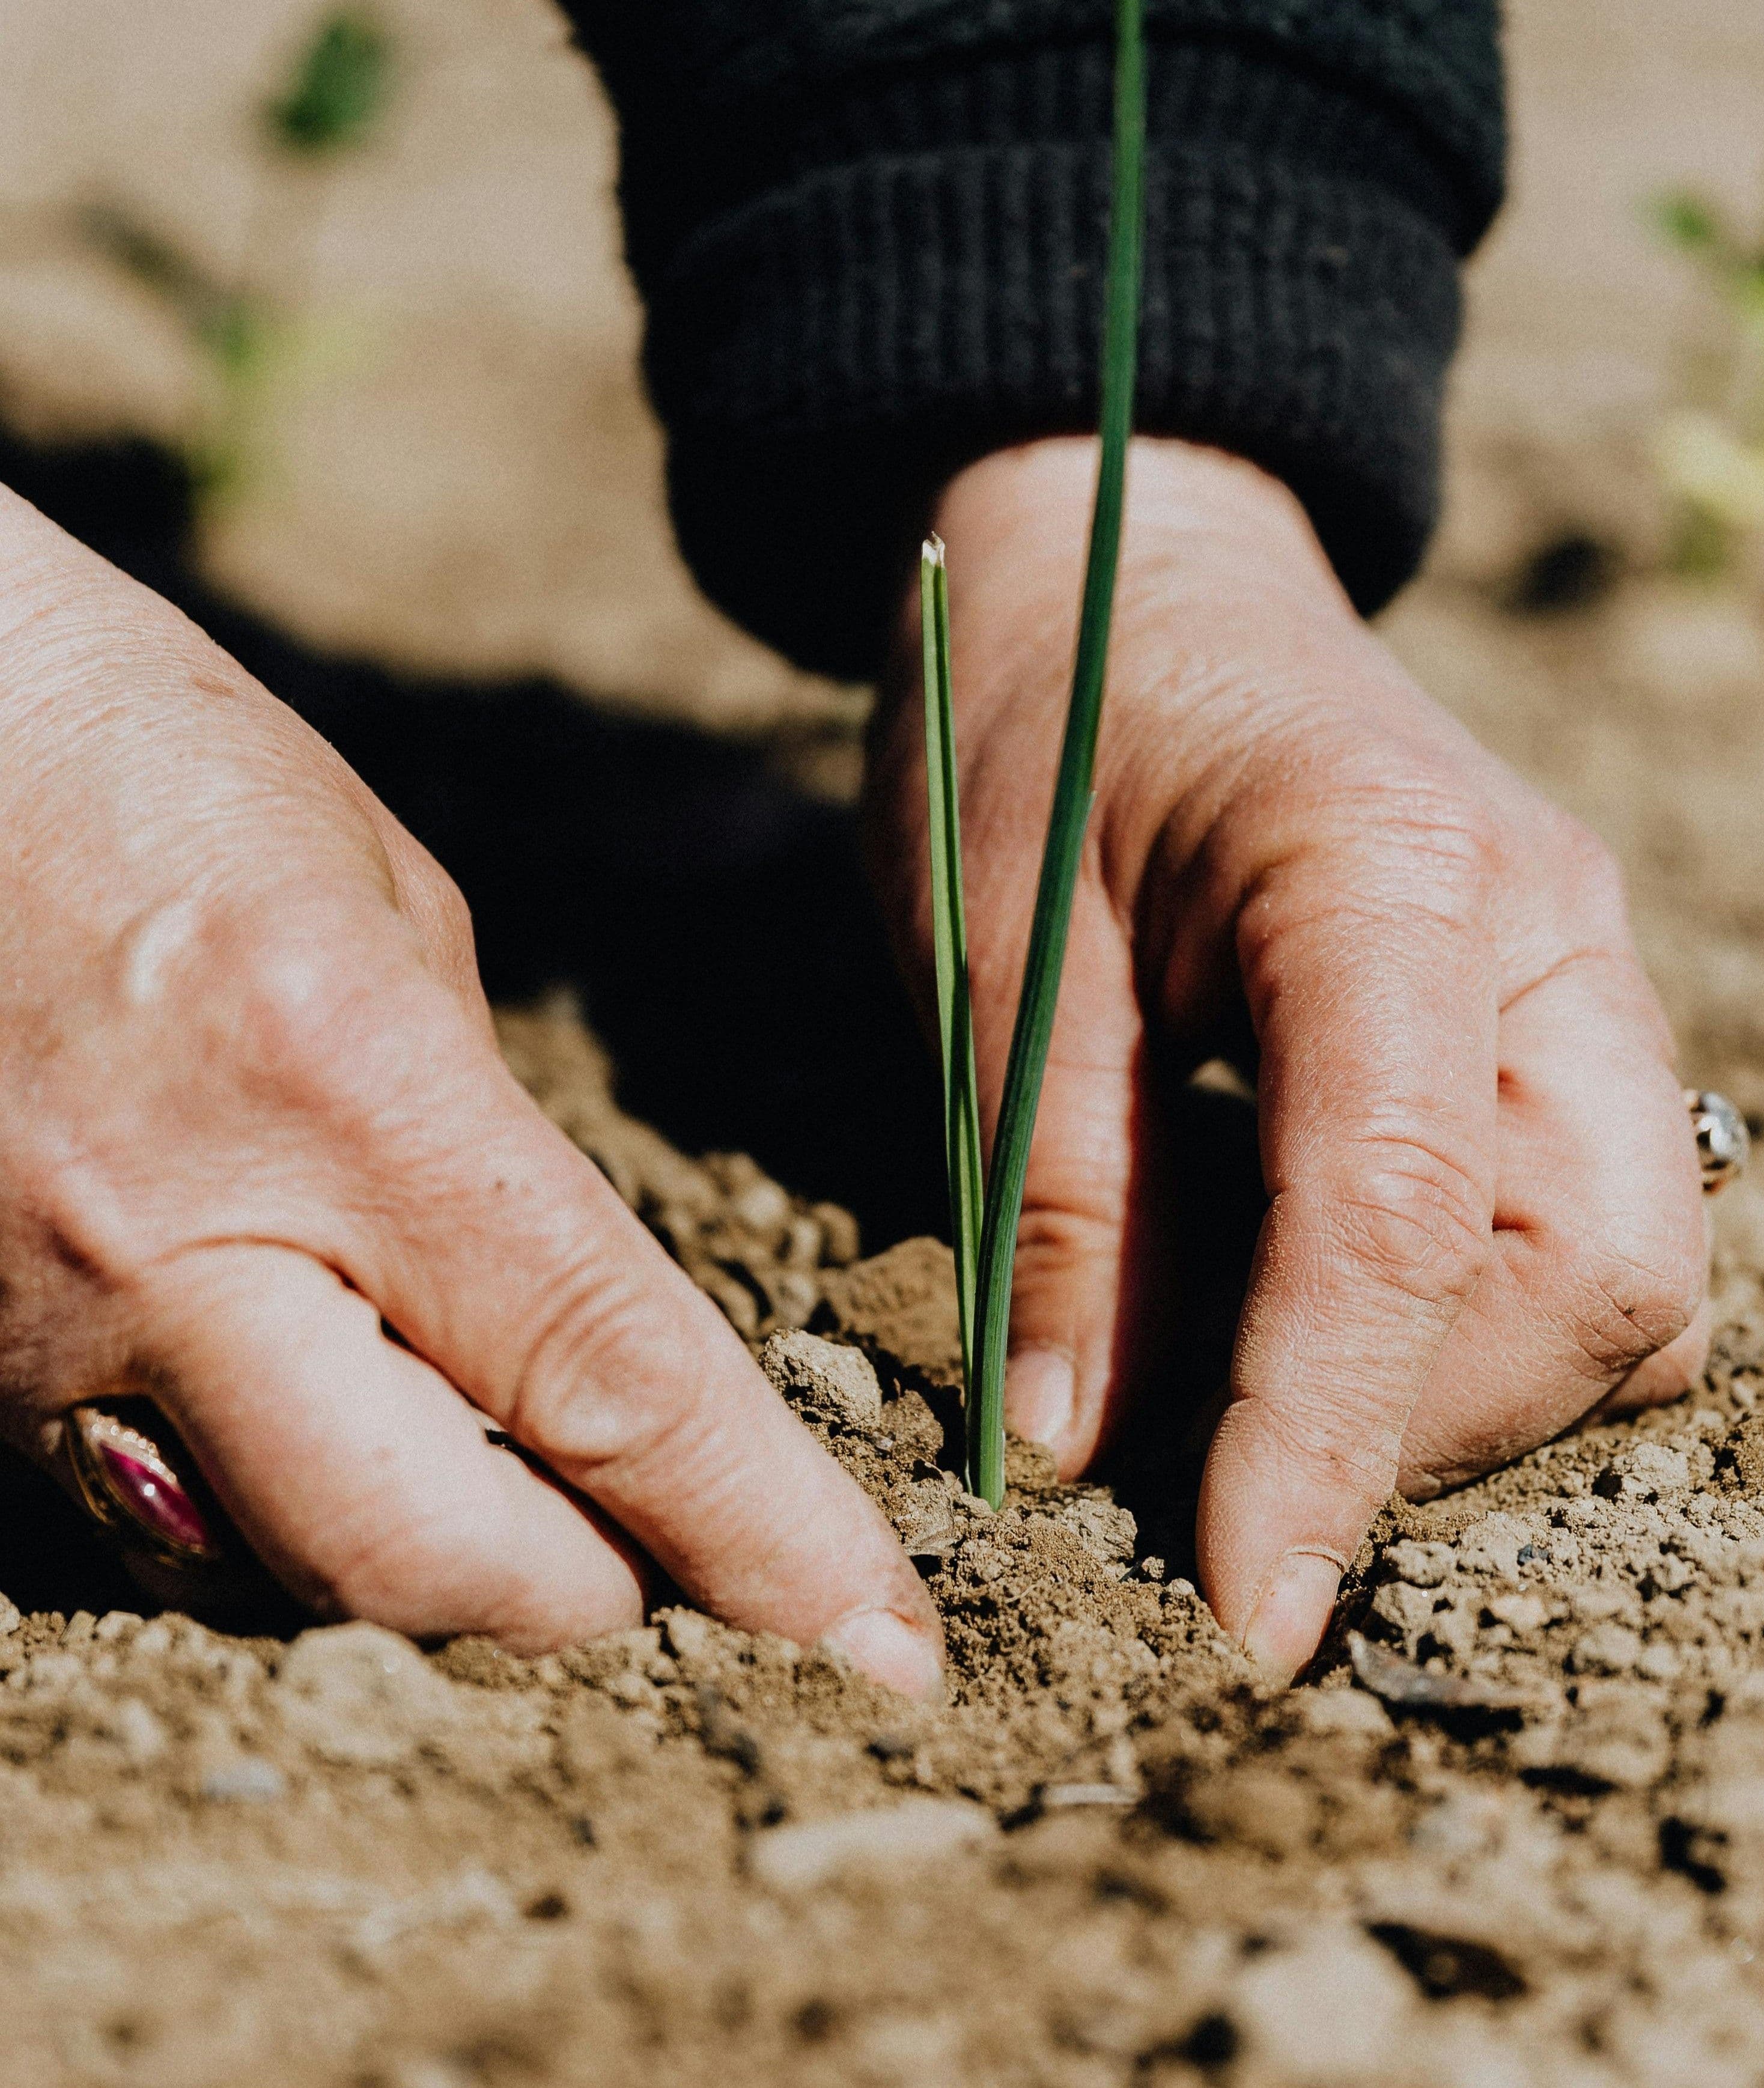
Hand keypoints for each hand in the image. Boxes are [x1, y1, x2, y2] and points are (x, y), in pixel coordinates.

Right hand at [0, 487, 941, 1694]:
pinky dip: (273, 1522)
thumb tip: (552, 1323)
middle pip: (426, 1557)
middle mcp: (177, 1244)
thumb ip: (477, 1143)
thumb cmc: (152, 766)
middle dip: (587, 1600)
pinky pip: (143, 1521)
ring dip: (427, 1574)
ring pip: (273, 1575)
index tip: (880, 1634)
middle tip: (671, 1569)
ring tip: (514, 1501)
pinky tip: (332, 1437)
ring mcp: (29, 1331)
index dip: (762, 1532)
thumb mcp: (389, 913)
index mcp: (345, 1088)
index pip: (605, 1377)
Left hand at [868, 438, 1706, 1677]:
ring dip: (1456, 1388)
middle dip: (1425, 1424)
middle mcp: (1547, 928)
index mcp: (1390, 871)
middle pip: (1598, 1275)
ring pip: (1621, 1277)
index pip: (1407, 1216)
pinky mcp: (1551, 1019)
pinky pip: (1579, 1230)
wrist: (1123, 563)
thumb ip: (1061, 1199)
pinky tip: (1312, 1312)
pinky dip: (1464, 1323)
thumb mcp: (999, 948)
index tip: (1250, 1610)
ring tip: (1259, 1395)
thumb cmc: (1036, 717)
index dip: (1331, 1438)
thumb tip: (1082, 1452)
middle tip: (1230, 1478)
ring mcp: (1578, 972)